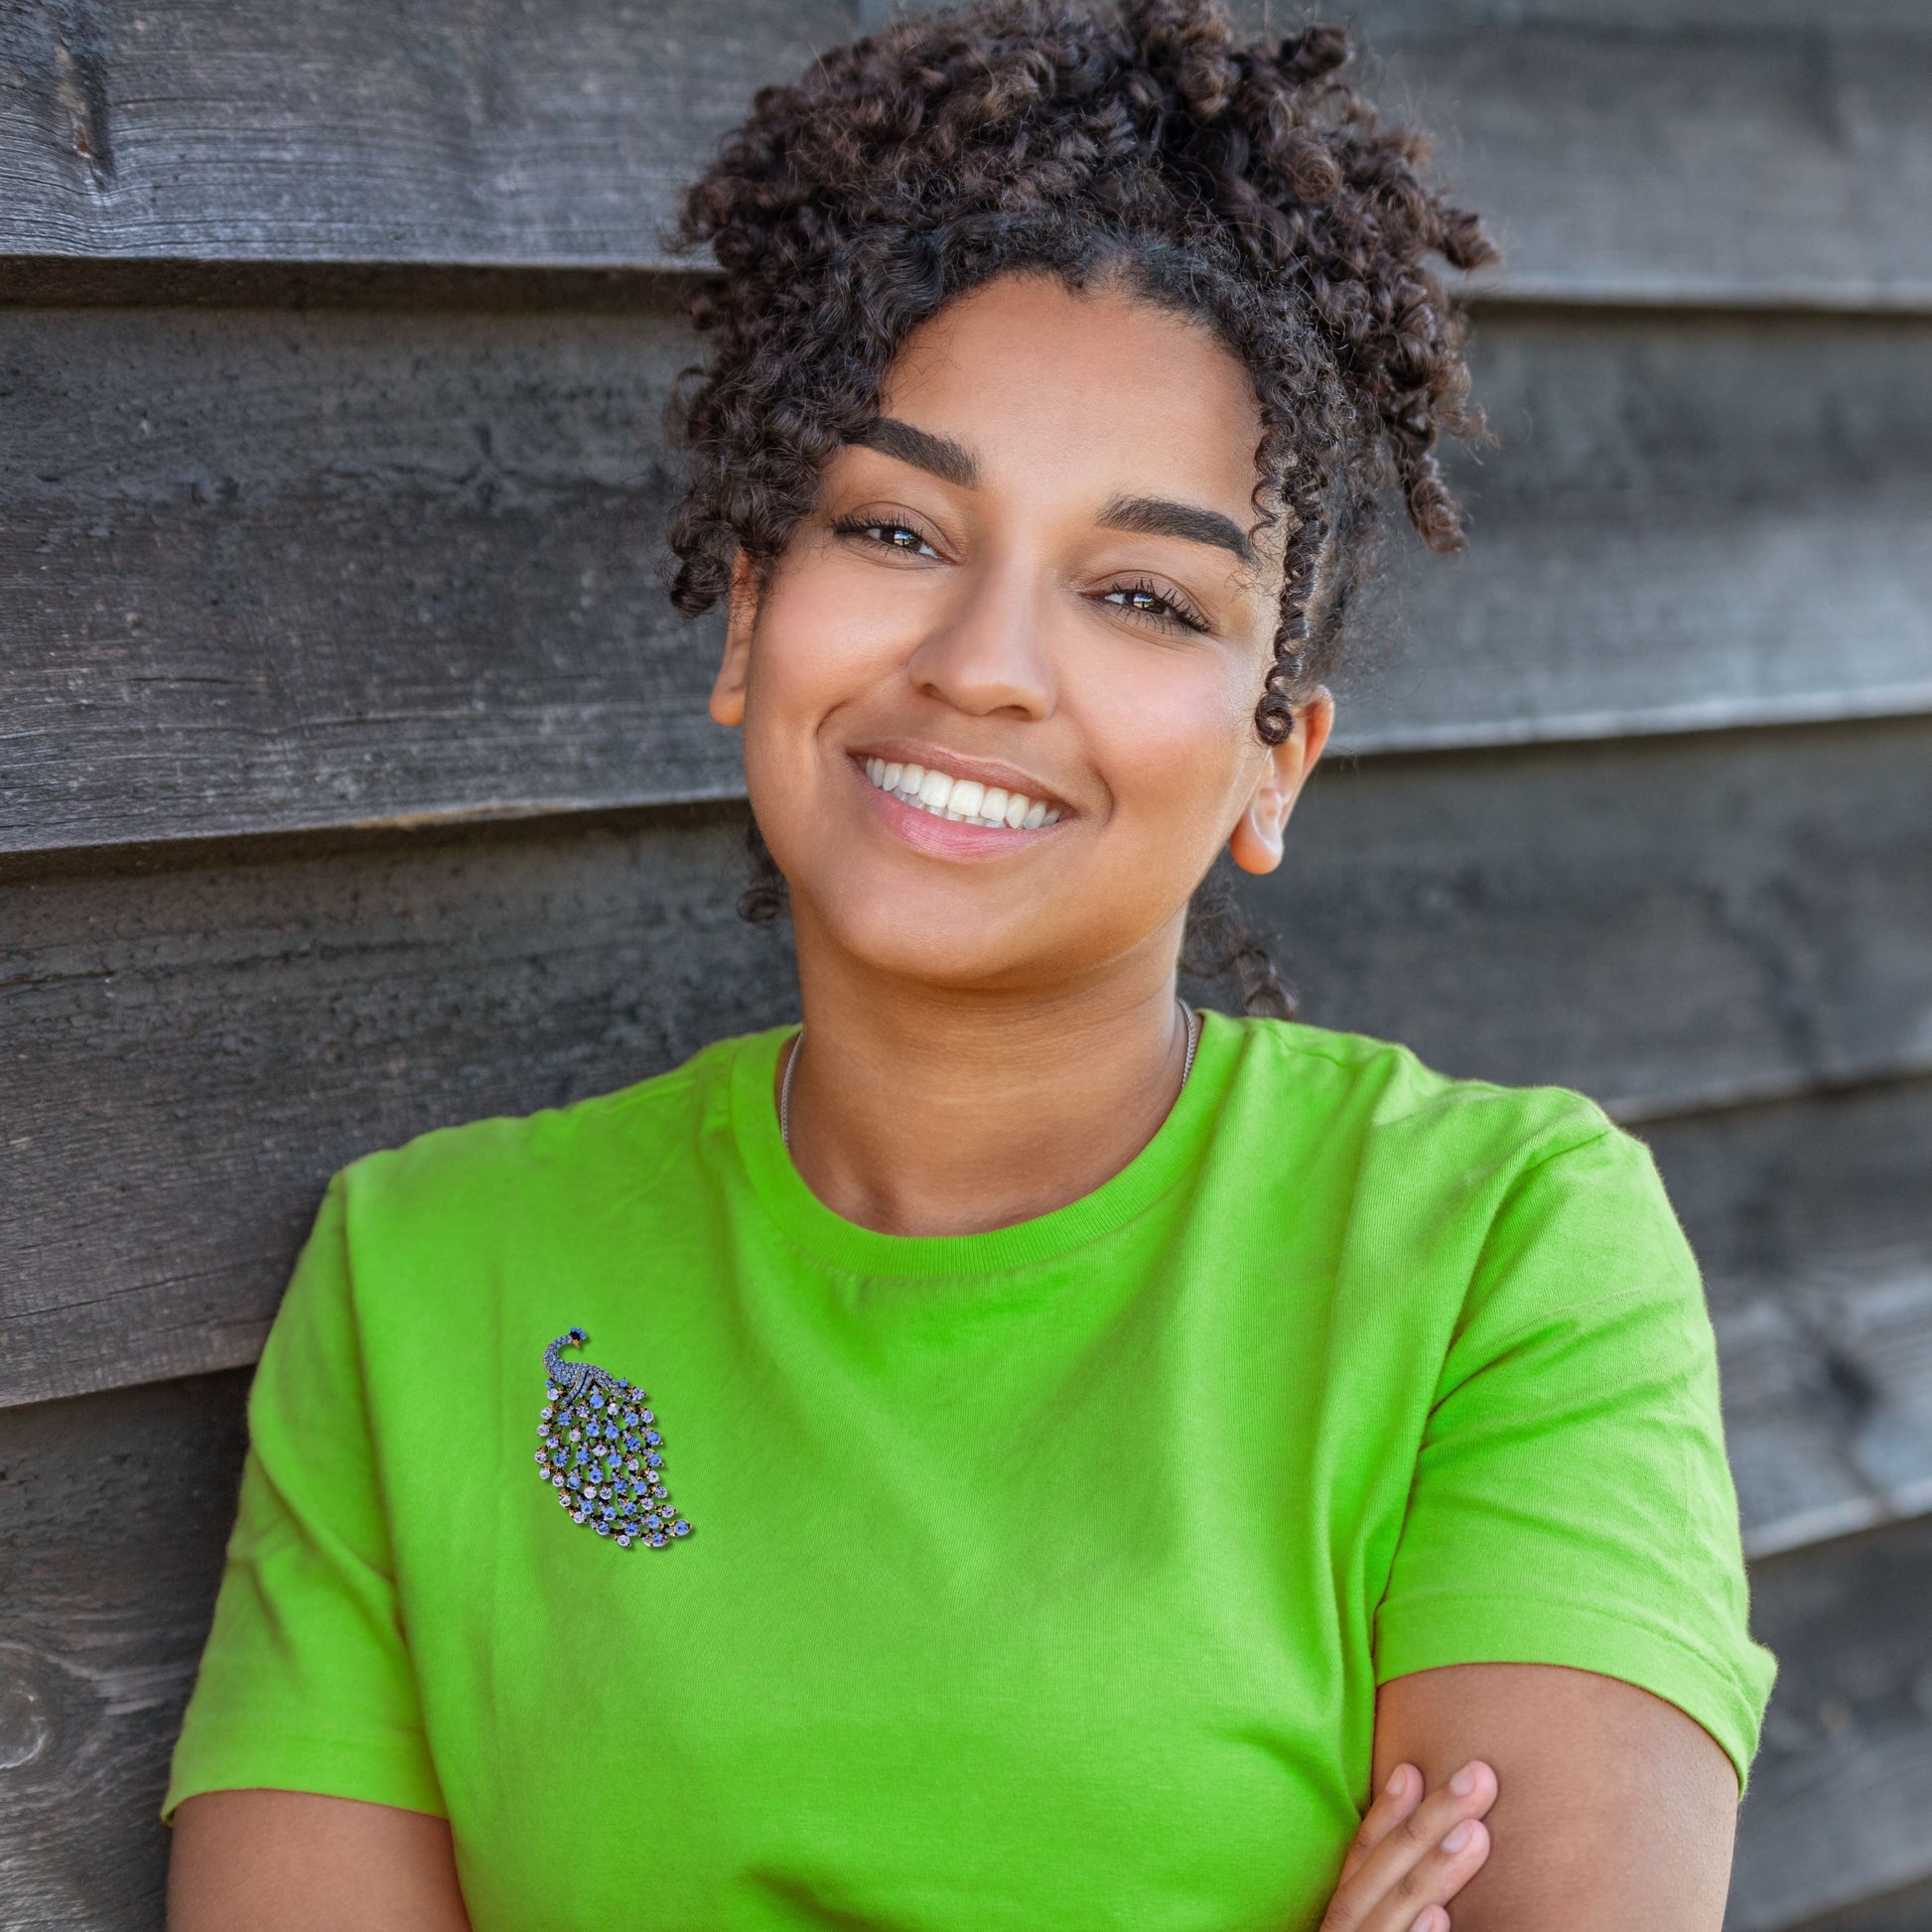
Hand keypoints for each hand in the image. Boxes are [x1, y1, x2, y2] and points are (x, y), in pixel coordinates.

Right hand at [1317, 1759, 1497, 1931]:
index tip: (1412, 1769)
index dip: (1385, 1813)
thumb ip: (1392, 1897)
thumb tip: (1446, 1840)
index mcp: (1346, 1917)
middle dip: (1427, 1822)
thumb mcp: (1380, 1922)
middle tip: (1479, 1778)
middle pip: (1380, 1872)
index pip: (1361, 1857)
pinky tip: (1440, 1915)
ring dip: (1432, 1871)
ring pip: (1389, 1911)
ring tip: (1474, 1833)